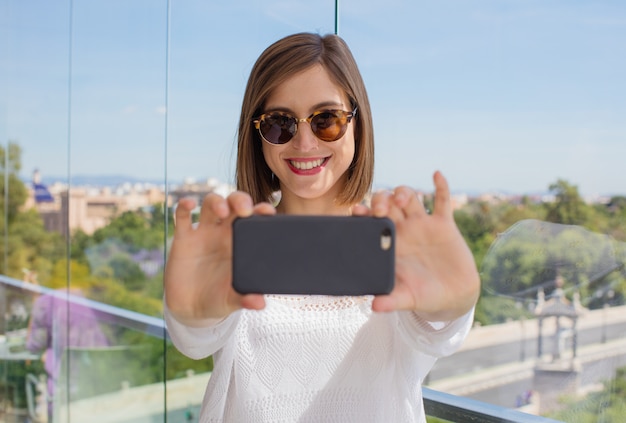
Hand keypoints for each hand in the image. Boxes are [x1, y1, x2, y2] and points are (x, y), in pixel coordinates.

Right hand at [164, 192, 275, 324]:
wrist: (191, 309)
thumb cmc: (218, 299)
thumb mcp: (232, 300)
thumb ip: (245, 299)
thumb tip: (260, 304)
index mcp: (241, 243)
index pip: (254, 219)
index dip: (261, 210)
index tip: (268, 211)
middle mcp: (224, 233)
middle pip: (234, 204)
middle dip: (240, 200)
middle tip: (246, 209)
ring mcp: (204, 233)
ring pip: (211, 204)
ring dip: (217, 201)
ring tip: (222, 210)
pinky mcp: (183, 238)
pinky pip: (182, 215)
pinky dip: (184, 205)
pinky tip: (189, 204)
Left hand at [353, 171, 479, 320]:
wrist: (454, 297)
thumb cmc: (425, 297)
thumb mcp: (408, 299)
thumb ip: (391, 300)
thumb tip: (374, 307)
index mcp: (389, 243)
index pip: (371, 222)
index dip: (364, 213)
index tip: (358, 211)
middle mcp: (404, 230)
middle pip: (388, 203)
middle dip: (382, 199)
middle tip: (382, 209)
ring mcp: (423, 225)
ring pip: (410, 197)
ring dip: (404, 192)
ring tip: (403, 198)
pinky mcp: (444, 225)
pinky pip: (442, 200)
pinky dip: (440, 186)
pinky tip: (435, 175)